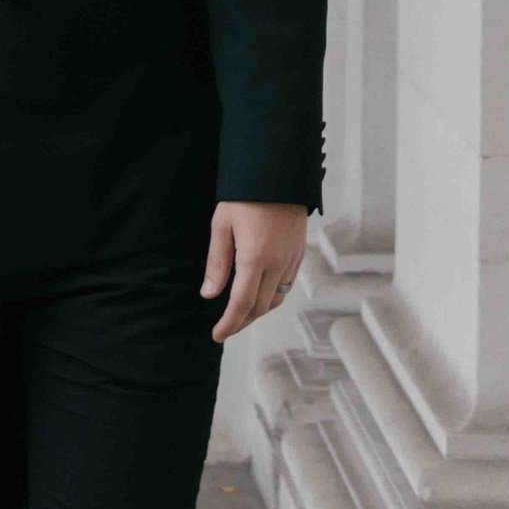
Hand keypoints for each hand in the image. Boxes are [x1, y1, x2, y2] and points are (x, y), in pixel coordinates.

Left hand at [202, 201, 306, 343]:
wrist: (277, 173)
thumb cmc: (244, 196)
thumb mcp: (221, 225)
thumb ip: (217, 262)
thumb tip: (209, 294)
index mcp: (255, 258)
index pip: (242, 303)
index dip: (229, 323)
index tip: (217, 335)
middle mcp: (277, 263)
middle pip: (261, 307)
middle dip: (242, 322)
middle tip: (224, 328)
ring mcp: (291, 259)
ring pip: (277, 299)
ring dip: (258, 311)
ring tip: (240, 314)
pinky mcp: (299, 253)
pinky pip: (286, 284)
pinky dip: (272, 295)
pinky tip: (259, 292)